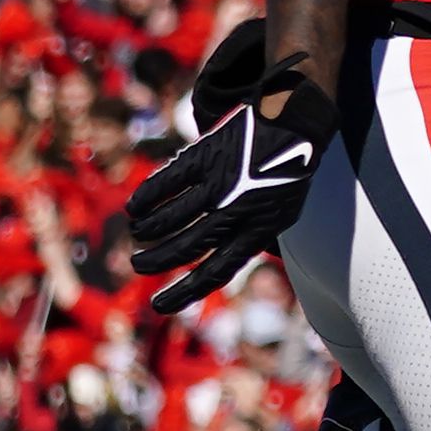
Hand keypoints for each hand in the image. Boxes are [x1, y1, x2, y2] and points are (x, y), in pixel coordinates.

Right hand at [124, 63, 344, 311]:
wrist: (295, 124)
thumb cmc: (287, 173)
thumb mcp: (283, 213)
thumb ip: (255, 238)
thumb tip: (225, 265)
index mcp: (259, 230)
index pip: (217, 272)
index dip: (184, 292)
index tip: (159, 306)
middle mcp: (238, 210)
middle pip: (188, 247)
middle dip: (157, 260)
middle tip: (138, 264)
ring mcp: (221, 182)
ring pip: (173, 216)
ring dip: (149, 229)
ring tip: (139, 234)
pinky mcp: (207, 156)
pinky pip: (168, 182)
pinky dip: (147, 197)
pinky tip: (135, 207)